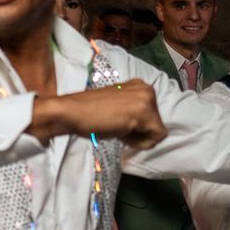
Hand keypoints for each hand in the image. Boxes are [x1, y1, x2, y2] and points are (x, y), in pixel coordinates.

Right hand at [36, 82, 164, 148]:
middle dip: (139, 133)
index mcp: (139, 86)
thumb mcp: (117, 108)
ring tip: (118, 130)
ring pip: (157, 131)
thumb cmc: (89, 114)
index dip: (137, 128)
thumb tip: (144, 129)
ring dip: (138, 138)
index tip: (119, 126)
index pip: (152, 115)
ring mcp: (146, 99)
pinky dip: (141, 143)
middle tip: (117, 128)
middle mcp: (146, 88)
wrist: (72, 113)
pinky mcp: (144, 112)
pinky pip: (156, 136)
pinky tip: (122, 135)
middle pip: (157, 123)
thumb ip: (132, 112)